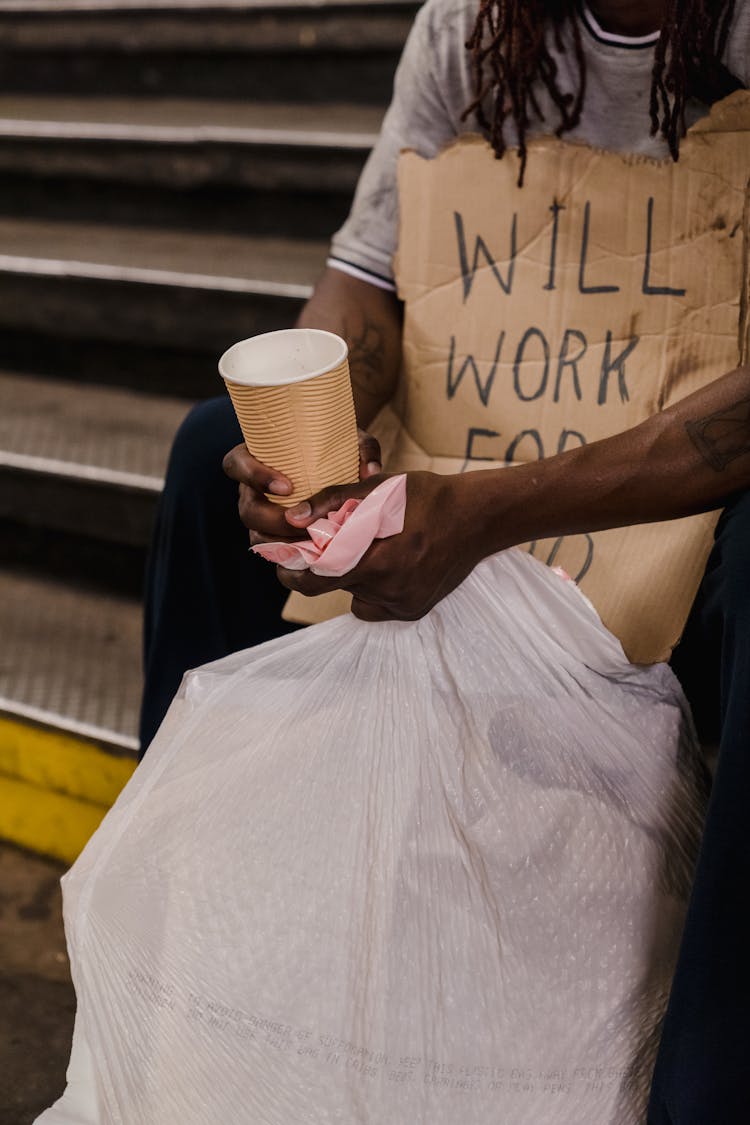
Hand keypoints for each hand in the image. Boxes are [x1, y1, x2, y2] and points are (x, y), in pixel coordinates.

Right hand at [222, 428, 382, 542]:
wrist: (343, 472)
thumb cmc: (338, 449)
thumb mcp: (351, 442)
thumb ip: (362, 449)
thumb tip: (369, 471)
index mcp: (258, 457)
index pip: (236, 464)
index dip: (254, 476)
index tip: (287, 486)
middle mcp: (254, 489)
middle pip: (247, 509)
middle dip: (272, 520)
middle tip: (302, 523)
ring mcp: (263, 515)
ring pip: (256, 535)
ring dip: (281, 542)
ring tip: (310, 541)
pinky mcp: (277, 536)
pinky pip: (274, 551)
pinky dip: (292, 555)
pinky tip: (315, 555)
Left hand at [275, 471, 484, 621]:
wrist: (478, 518)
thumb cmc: (427, 497)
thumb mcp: (379, 489)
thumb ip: (332, 503)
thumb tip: (292, 519)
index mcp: (379, 561)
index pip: (317, 580)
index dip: (294, 571)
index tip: (286, 560)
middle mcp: (391, 592)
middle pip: (335, 586)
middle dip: (324, 568)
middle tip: (324, 547)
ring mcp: (403, 605)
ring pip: (355, 595)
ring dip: (352, 576)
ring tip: (371, 547)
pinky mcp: (413, 611)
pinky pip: (376, 605)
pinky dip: (372, 587)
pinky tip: (389, 563)